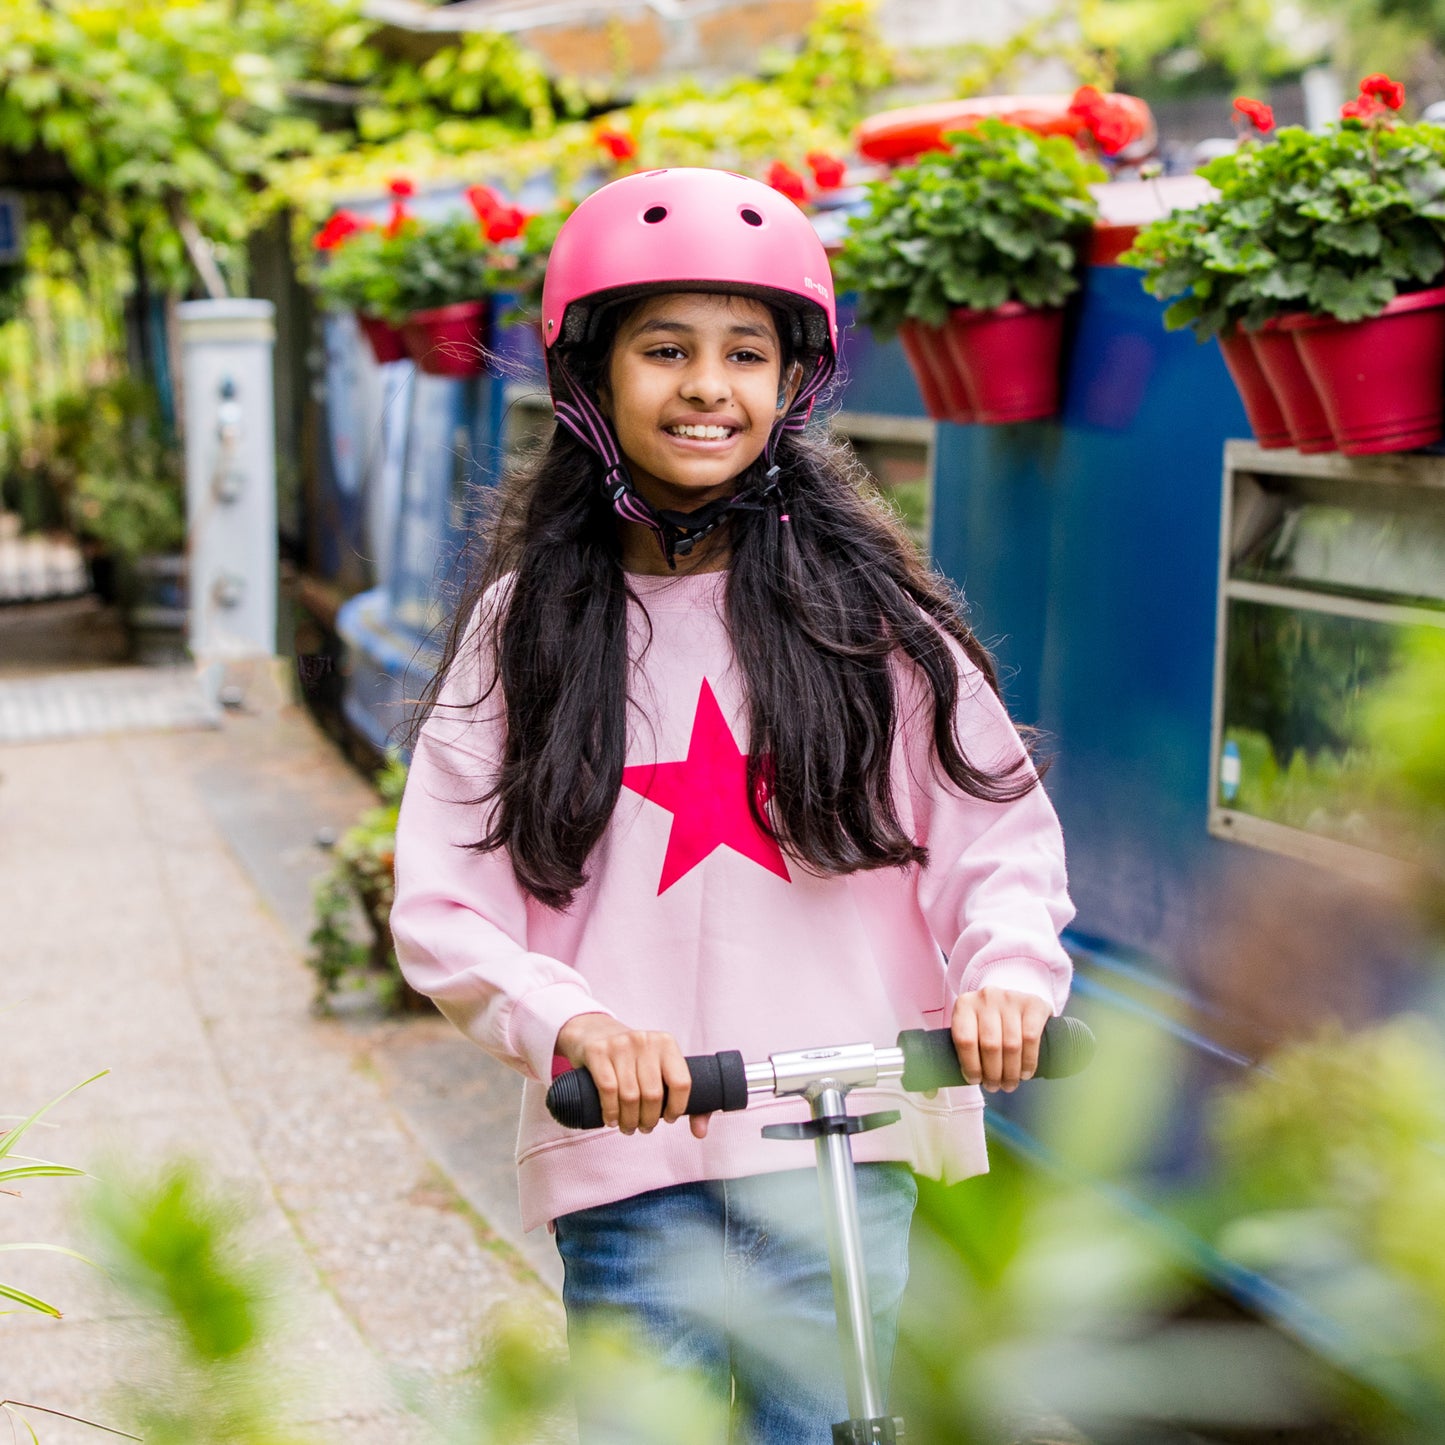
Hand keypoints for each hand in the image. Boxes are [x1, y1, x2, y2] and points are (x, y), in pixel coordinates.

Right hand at [555, 1013, 710, 1137]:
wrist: (592, 1032)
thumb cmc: (631, 1058)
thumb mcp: (657, 1066)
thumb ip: (681, 1097)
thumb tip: (700, 1133)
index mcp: (666, 1043)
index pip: (681, 1082)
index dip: (677, 1108)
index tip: (669, 1119)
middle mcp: (645, 1040)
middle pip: (653, 1094)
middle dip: (649, 1120)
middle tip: (643, 1127)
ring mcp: (620, 1044)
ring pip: (630, 1095)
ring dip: (629, 1120)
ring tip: (628, 1127)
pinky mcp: (598, 1051)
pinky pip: (608, 1089)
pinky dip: (611, 1111)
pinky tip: (611, 1120)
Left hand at [950, 987, 1052, 1092]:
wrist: (1013, 997)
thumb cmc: (986, 1022)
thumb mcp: (968, 1027)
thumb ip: (953, 1053)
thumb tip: (931, 1092)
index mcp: (964, 1004)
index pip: (964, 1039)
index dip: (970, 1065)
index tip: (975, 1081)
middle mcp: (987, 998)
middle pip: (990, 1045)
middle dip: (993, 1074)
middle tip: (995, 1087)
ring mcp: (1011, 999)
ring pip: (1012, 1045)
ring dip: (1010, 1072)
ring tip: (1009, 1084)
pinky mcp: (1032, 1004)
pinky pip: (1031, 1038)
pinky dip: (1028, 1061)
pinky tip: (1024, 1073)